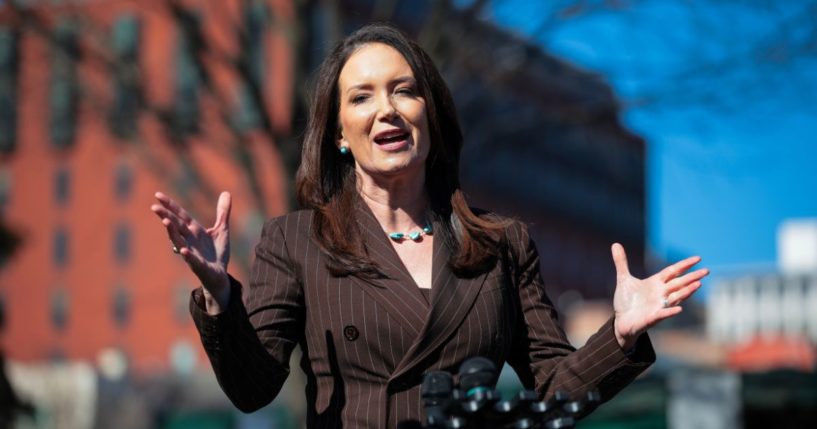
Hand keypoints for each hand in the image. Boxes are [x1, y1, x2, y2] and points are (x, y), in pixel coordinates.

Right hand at [151, 191, 231, 313]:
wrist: (220, 275)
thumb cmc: (217, 252)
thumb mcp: (222, 229)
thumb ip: (223, 212)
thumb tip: (226, 192)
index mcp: (195, 230)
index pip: (181, 215)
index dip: (171, 205)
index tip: (157, 195)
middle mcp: (190, 240)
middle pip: (177, 226)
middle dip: (166, 216)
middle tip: (154, 207)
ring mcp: (193, 252)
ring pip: (180, 241)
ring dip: (172, 232)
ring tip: (165, 222)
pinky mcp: (199, 265)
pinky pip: (192, 260)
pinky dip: (188, 255)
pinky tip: (184, 250)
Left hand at [610, 243, 707, 349]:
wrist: (620, 321)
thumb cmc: (626, 302)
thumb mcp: (623, 279)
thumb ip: (621, 262)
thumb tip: (615, 244)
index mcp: (655, 283)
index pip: (673, 271)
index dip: (684, 265)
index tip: (698, 258)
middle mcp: (660, 294)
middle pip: (679, 283)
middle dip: (692, 277)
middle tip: (707, 271)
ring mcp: (659, 306)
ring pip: (676, 297)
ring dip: (686, 292)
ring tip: (698, 284)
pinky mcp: (653, 318)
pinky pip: (663, 314)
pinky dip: (670, 312)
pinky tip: (679, 308)